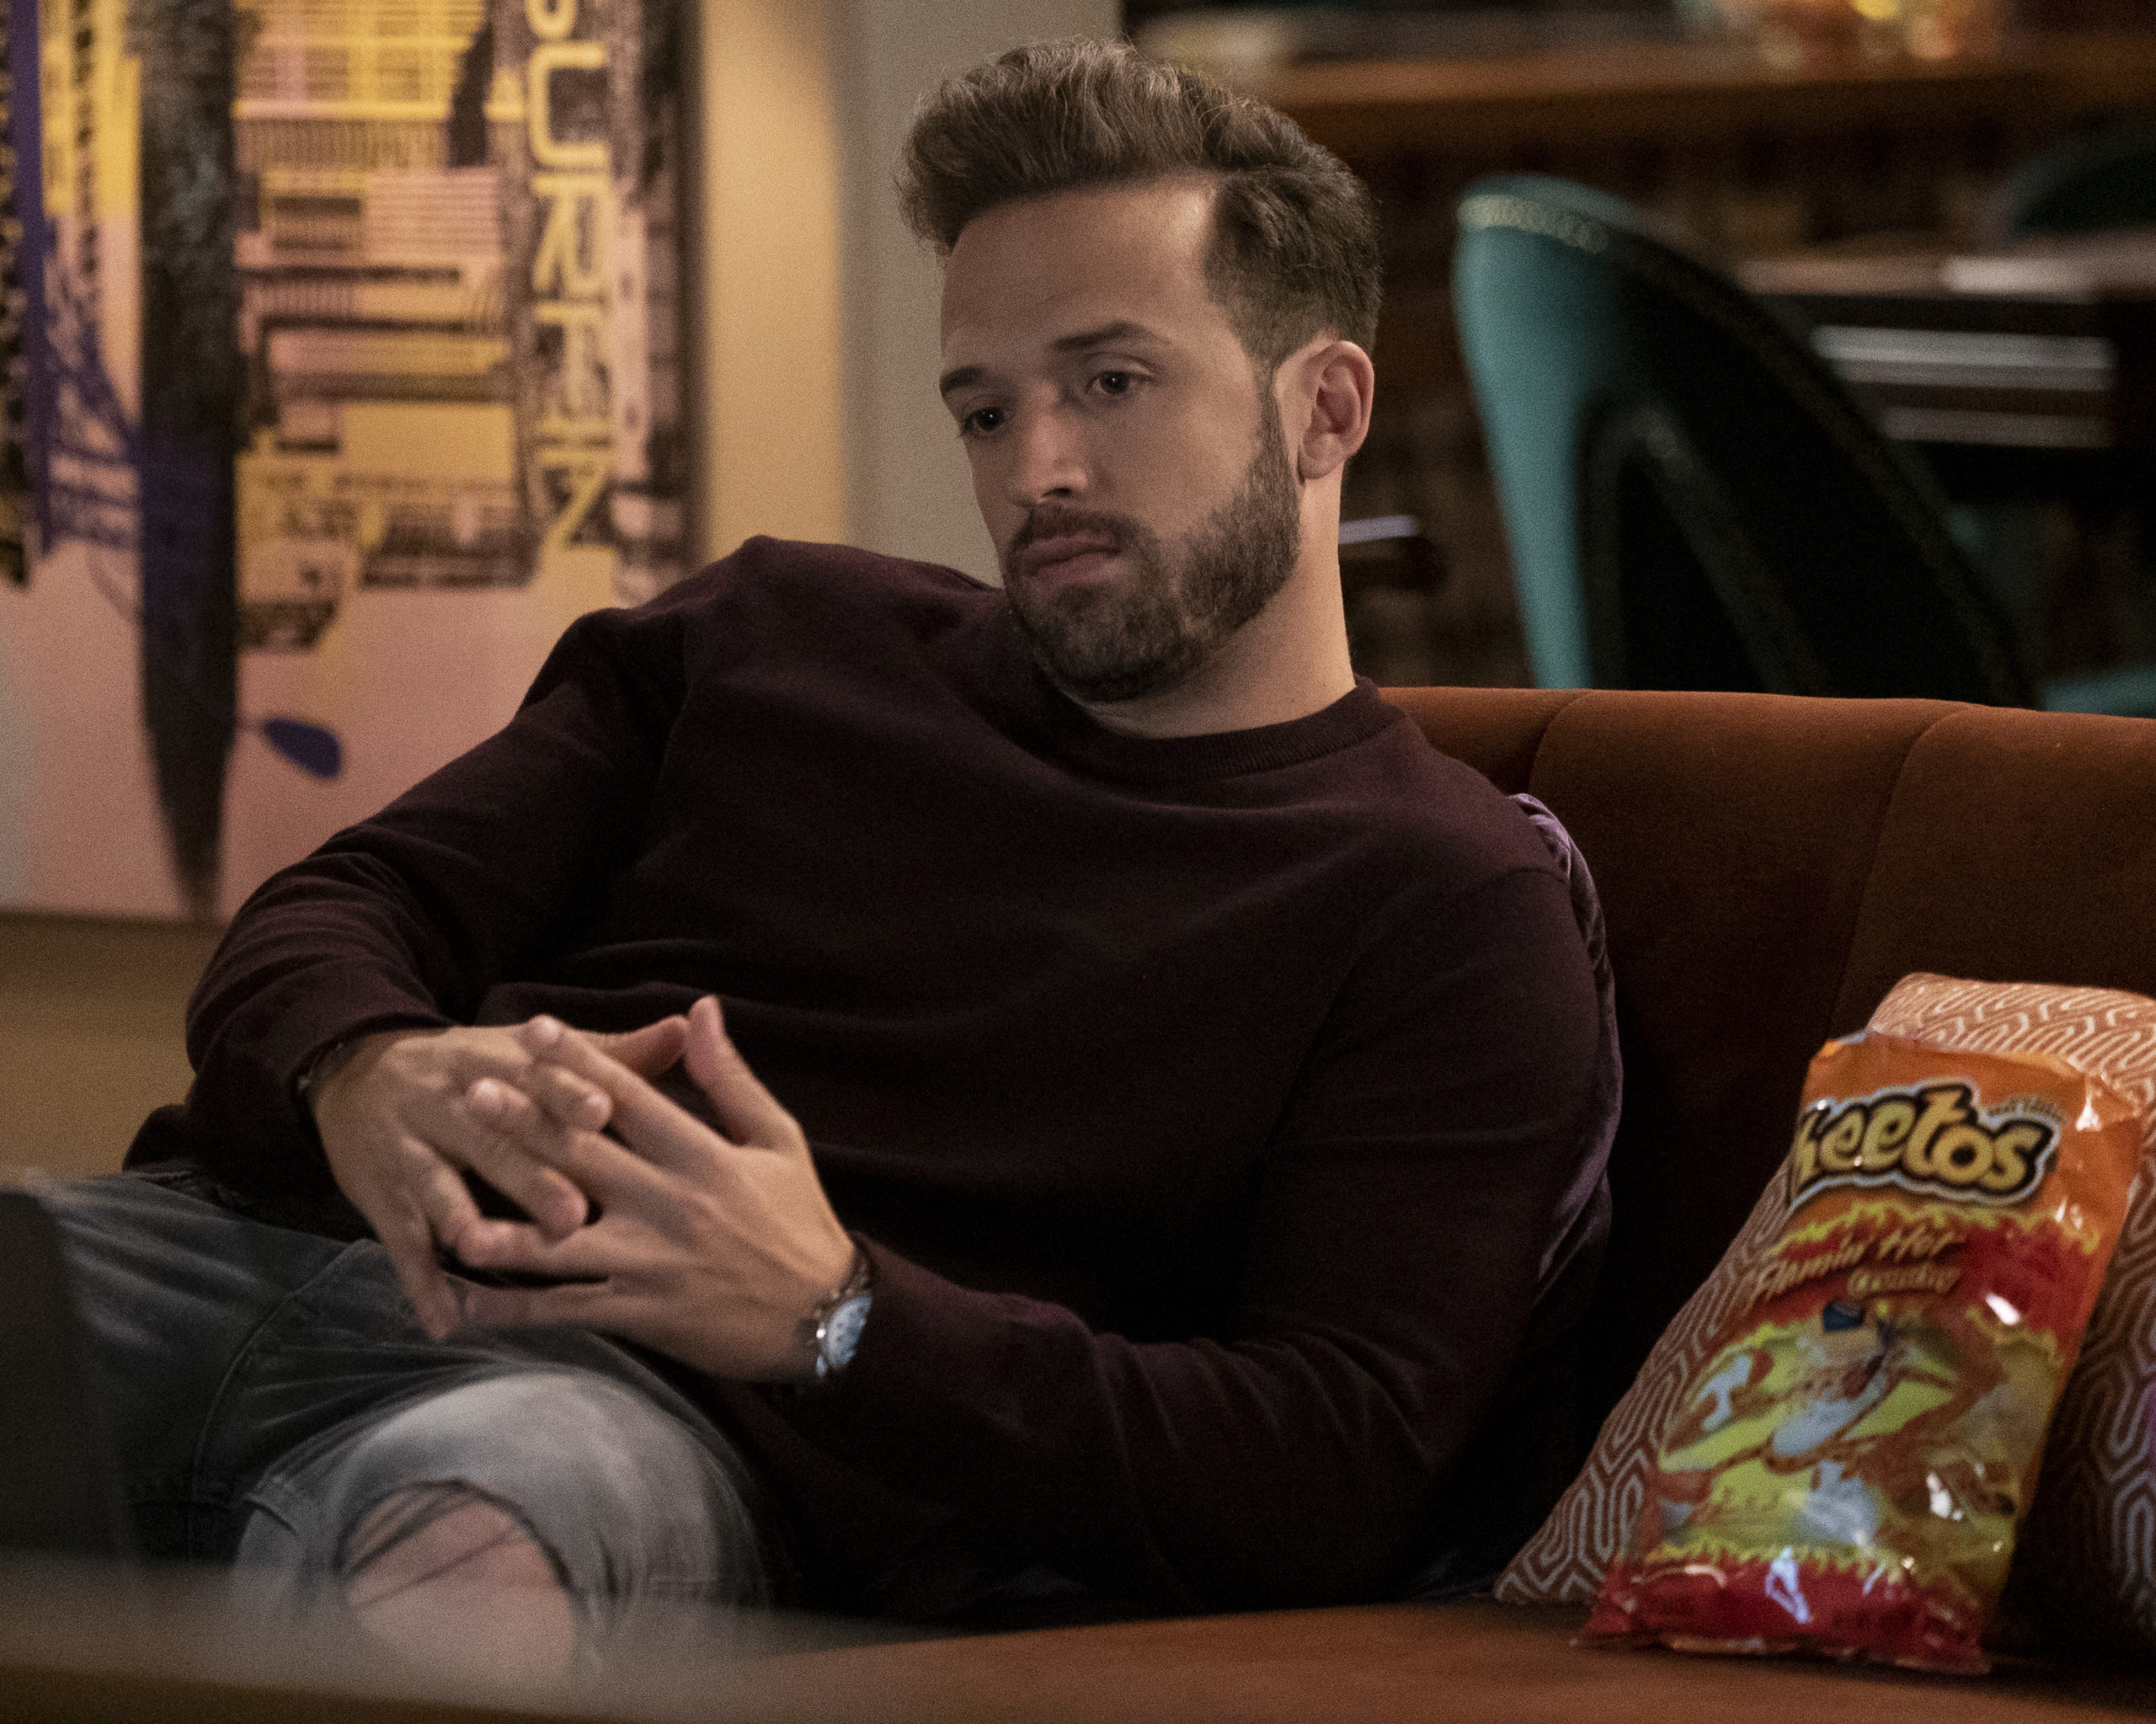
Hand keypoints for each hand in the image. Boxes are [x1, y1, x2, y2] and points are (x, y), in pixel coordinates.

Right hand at [310, 1016, 688, 1336]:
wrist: (356, 1072)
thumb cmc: (477, 1070)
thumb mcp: (530, 1052)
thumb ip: (609, 1051)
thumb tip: (683, 1024)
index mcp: (495, 1064)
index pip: (534, 1078)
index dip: (565, 1092)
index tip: (601, 1109)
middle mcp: (449, 1104)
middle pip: (492, 1140)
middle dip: (528, 1175)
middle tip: (573, 1212)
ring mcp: (412, 1152)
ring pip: (440, 1188)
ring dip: (461, 1220)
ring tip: (484, 1250)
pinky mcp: (384, 1198)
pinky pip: (402, 1245)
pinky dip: (423, 1285)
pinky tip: (446, 1322)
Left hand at [449, 997, 856, 1379]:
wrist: (826, 1318)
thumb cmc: (800, 1222)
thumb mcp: (778, 1139)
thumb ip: (730, 1077)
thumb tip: (701, 1009)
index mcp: (701, 1156)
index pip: (629, 1098)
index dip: (578, 1061)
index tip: (532, 1030)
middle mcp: (668, 1204)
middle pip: (583, 1158)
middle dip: (523, 1125)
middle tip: (468, 1095)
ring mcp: (649, 1263)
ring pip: (562, 1244)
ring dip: (503, 1230)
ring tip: (449, 1217)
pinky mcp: (639, 1312)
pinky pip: (565, 1310)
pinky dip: (513, 1310)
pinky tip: (464, 1304)